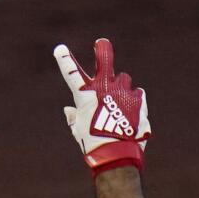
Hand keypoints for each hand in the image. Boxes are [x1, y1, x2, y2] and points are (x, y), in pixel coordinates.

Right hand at [53, 38, 150, 173]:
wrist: (117, 155)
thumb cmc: (92, 144)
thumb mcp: (78, 131)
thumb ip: (74, 117)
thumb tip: (69, 109)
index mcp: (86, 96)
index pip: (72, 74)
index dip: (65, 61)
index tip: (60, 49)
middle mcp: (105, 89)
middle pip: (105, 62)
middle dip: (102, 51)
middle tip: (101, 42)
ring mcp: (123, 92)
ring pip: (123, 79)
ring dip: (120, 86)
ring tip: (119, 102)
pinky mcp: (139, 100)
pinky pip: (136, 93)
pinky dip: (132, 99)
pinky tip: (130, 112)